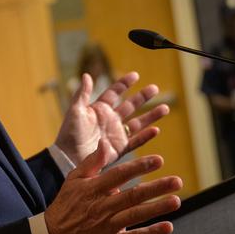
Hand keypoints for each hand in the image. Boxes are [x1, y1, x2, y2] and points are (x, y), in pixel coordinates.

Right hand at [45, 140, 181, 233]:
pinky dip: (150, 233)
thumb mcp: (74, 178)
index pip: (119, 175)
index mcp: (94, 189)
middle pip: (132, 195)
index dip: (139, 167)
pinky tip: (167, 227)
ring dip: (156, 208)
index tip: (158, 160)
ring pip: (135, 215)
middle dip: (156, 188)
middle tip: (176, 181)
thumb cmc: (67, 204)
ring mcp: (107, 226)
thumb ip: (92, 161)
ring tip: (176, 201)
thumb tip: (106, 142)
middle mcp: (102, 207)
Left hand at [55, 72, 169, 164]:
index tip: (135, 76)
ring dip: (151, 116)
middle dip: (142, 97)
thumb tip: (86, 75)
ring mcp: (115, 134)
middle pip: (130, 106)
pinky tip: (156, 130)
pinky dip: (145, 136)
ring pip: (137, 123)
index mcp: (99, 110)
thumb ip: (82, 94)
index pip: (114, 93)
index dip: (124, 84)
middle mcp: (110, 121)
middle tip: (155, 88)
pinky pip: (135, 141)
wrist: (69, 158)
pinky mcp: (118, 149)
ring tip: (165, 108)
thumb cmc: (69, 134)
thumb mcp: (75, 111)